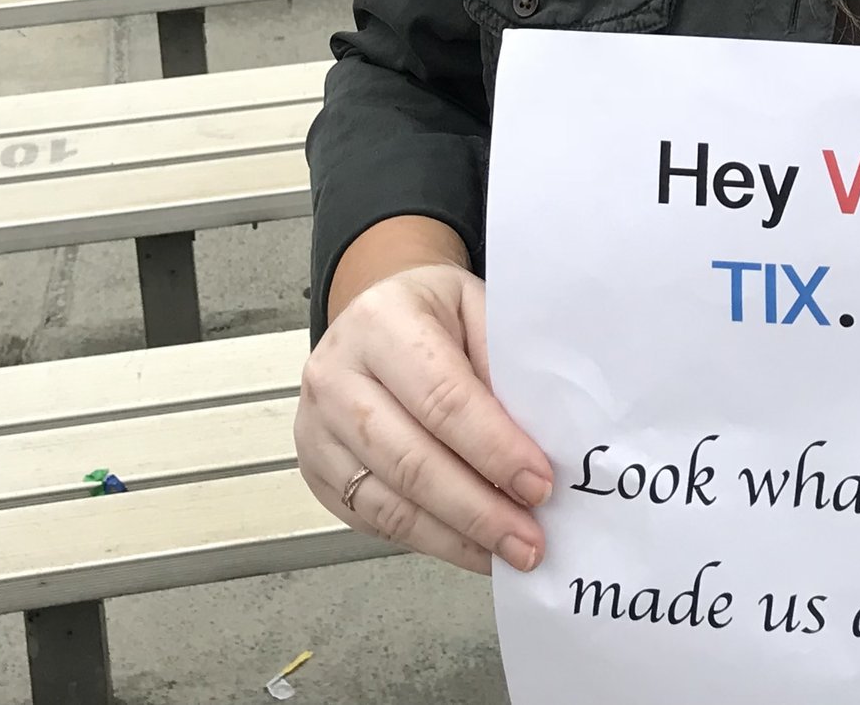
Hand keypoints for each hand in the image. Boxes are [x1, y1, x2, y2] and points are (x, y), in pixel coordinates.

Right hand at [294, 261, 550, 574]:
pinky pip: (375, 520)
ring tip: (509, 552)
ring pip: (390, 503)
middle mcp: (336, 376)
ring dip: (458, 537)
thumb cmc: (432, 315)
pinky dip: (430, 541)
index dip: (494, 448)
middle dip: (480, 510)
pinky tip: (471, 546)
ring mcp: (317, 429)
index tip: (540, 484)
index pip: (443, 398)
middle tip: (530, 540)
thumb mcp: (475, 307)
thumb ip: (503, 363)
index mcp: (380, 323)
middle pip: (412, 461)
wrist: (374, 317)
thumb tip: (542, 440)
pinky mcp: (317, 470)